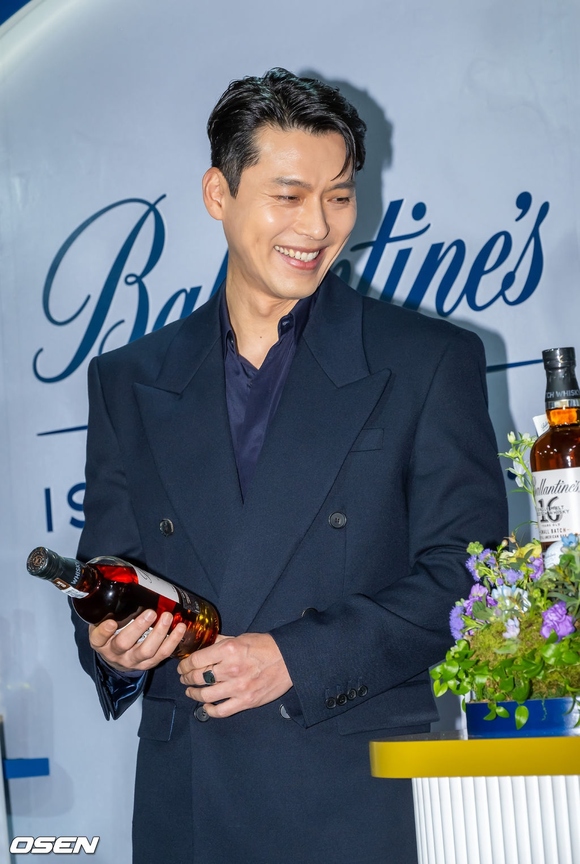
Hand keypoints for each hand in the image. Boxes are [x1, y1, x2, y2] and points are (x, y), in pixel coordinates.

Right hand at [89, 610, 186, 671]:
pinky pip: (162, 654)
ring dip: (159, 634)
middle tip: (151, 613)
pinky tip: (180, 628)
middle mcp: (115, 653)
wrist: (117, 657)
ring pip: (146, 651)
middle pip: (124, 644)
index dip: (104, 632)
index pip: (98, 638)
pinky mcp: (149, 664)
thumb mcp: (103, 622)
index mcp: (101, 643)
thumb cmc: (111, 634)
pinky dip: (173, 641)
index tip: (111, 622)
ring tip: (167, 617)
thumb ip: (108, 609)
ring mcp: (132, 660)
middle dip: (138, 628)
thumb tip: (122, 582)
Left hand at [177, 633, 291, 716]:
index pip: (196, 660)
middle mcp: (231, 669)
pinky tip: (206, 705)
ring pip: (205, 695)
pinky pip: (221, 711)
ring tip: (190, 690)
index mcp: (229, 650)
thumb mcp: (241, 637)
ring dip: (193, 693)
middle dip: (187, 678)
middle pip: (198, 677)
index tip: (182, 666)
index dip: (185, 664)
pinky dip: (209, 710)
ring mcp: (238, 687)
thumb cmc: (266, 646)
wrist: (289, 660)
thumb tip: (204, 643)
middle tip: (184, 677)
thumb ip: (221, 642)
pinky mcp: (246, 702)